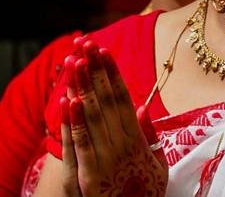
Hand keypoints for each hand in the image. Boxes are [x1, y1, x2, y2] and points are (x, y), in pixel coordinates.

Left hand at [59, 39, 167, 196]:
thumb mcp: (157, 165)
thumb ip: (150, 136)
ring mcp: (106, 159)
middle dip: (95, 70)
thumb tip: (141, 107)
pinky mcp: (89, 176)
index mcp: (137, 140)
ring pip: (92, 116)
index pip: (123, 98)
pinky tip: (67, 100)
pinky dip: (74, 121)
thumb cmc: (145, 195)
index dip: (113, 73)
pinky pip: (80, 144)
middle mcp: (123, 144)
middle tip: (86, 43)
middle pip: (106, 100)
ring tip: (75, 61)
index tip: (105, 50)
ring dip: (83, 86)